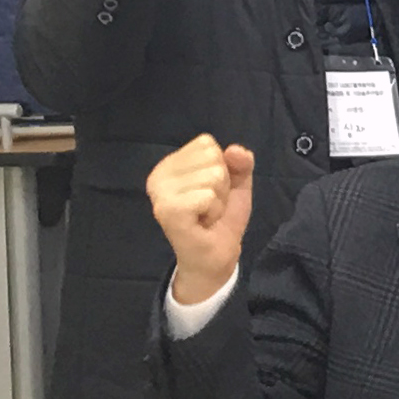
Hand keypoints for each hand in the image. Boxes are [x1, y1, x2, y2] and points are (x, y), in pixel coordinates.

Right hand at [148, 135, 255, 306]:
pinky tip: (203, 222)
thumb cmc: (220, 218)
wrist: (215, 255)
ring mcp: (160, 193)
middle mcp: (158, 175)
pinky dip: (214, 210)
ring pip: (213, 176)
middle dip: (221, 185)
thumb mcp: (237, 183)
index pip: (207, 144)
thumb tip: (236, 149)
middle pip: (212, 158)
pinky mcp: (168, 210)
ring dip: (218, 200)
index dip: (221, 168)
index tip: (210, 191)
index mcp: (169, 164)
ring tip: (206, 214)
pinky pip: (208, 195)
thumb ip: (240, 162)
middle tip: (209, 206)